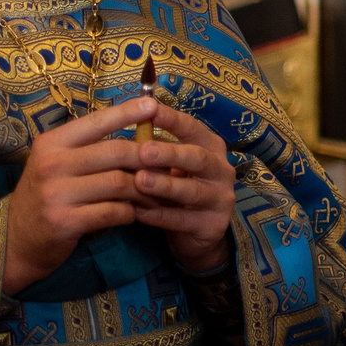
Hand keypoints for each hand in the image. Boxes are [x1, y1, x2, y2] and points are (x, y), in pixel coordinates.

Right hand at [3, 99, 154, 293]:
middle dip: (146, 158)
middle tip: (167, 164)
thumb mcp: (56, 165)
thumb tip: (136, 135)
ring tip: (158, 193)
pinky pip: (113, 212)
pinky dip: (129, 212)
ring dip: (144, 189)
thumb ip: (87, 149)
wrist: (15, 241)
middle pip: (116, 152)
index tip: (153, 104)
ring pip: (119, 183)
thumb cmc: (45, 197)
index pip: (96, 121)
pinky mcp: (65, 221)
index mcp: (52, 143)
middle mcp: (52, 164)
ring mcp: (57, 193)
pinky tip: (132, 214)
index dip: (127, 112)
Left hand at [129, 102, 238, 276]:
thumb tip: (123, 124)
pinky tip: (138, 212)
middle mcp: (222, 170)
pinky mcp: (213, 225)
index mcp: (211, 148)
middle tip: (144, 151)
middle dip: (170, 154)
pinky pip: (183, 220)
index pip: (193, 129)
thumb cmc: (177, 188)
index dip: (173, 120)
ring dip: (164, 185)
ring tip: (139, 181)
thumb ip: (154, 148)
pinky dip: (159, 216)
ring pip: (192, 190)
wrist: (196, 234)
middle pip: (197, 158)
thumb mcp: (171, 166)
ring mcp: (221, 198)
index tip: (150, 110)